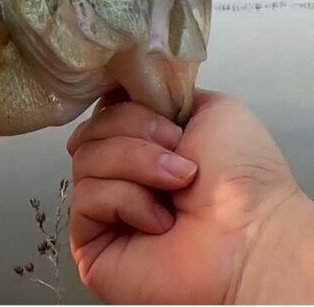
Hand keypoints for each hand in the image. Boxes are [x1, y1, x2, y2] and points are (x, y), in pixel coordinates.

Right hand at [66, 87, 313, 303]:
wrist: (251, 236)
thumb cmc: (245, 183)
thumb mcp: (213, 110)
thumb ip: (162, 94)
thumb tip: (122, 93)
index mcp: (147, 147)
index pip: (104, 111)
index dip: (127, 108)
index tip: (167, 122)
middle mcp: (124, 178)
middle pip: (89, 133)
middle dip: (134, 136)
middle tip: (178, 156)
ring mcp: (105, 211)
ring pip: (84, 161)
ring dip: (135, 166)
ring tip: (176, 187)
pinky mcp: (91, 242)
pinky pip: (85, 197)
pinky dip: (125, 201)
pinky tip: (159, 221)